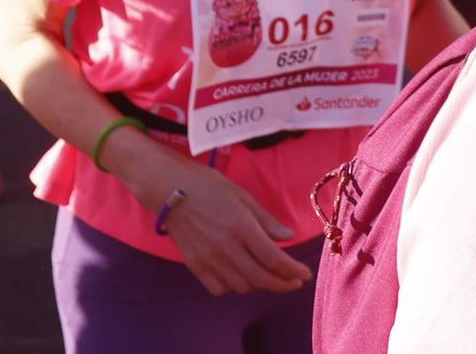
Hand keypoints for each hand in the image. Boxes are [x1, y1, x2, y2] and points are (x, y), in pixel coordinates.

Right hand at [145, 159, 312, 295]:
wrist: (170, 190)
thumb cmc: (209, 186)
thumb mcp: (243, 196)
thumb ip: (266, 220)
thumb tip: (289, 236)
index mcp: (242, 227)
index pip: (274, 258)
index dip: (292, 270)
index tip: (304, 274)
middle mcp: (226, 247)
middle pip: (261, 278)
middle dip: (282, 283)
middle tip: (293, 282)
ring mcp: (209, 259)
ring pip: (241, 286)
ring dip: (258, 284)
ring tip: (266, 273)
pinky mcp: (195, 265)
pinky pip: (219, 288)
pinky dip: (233, 286)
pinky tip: (239, 275)